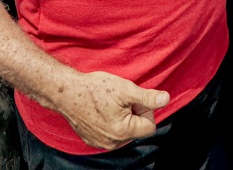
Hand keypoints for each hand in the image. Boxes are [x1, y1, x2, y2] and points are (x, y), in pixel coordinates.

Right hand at [53, 70, 169, 150]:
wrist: (66, 92)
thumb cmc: (95, 89)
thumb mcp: (126, 89)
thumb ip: (148, 97)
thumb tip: (166, 99)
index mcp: (123, 132)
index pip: (150, 126)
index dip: (146, 110)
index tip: (134, 99)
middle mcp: (112, 142)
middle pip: (137, 129)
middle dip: (134, 113)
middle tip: (121, 99)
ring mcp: (100, 143)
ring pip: (124, 131)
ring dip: (123, 117)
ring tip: (110, 103)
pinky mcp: (91, 139)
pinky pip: (110, 133)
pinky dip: (110, 121)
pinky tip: (101, 109)